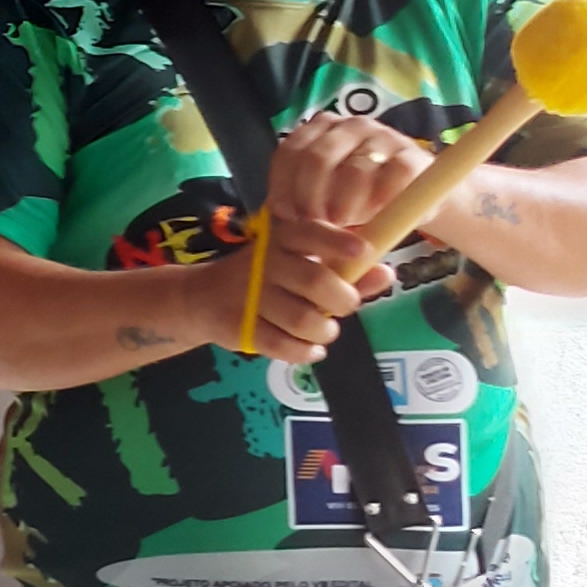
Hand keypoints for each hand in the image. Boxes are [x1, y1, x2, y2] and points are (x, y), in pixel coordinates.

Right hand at [216, 215, 379, 365]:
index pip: (311, 234)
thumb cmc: (263, 277)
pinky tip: (310, 348)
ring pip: (302, 319)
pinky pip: (282, 346)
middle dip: (343, 300)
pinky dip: (305, 352)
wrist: (200, 298)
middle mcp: (264, 262)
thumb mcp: (299, 264)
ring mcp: (248, 295)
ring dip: (325, 331)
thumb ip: (344, 272)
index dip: (338, 243)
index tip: (362, 253)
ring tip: (324, 331)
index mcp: (281, 239)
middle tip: (343, 307)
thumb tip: (386, 274)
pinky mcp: (238, 326)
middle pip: (315, 281)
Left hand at [269, 114, 433, 236]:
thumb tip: (280, 216)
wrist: (411, 198)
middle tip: (314, 225)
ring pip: (354, 170)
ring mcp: (384, 137)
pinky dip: (381, 201)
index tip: (286, 215)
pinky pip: (393, 176)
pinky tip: (375, 218)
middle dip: (310, 197)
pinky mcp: (413, 156)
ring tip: (341, 228)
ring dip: (343, 205)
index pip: (290, 151)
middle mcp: (351, 126)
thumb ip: (301, 198)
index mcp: (321, 129)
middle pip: (318, 158)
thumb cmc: (356, 198)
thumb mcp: (323, 195)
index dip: (284, 186)